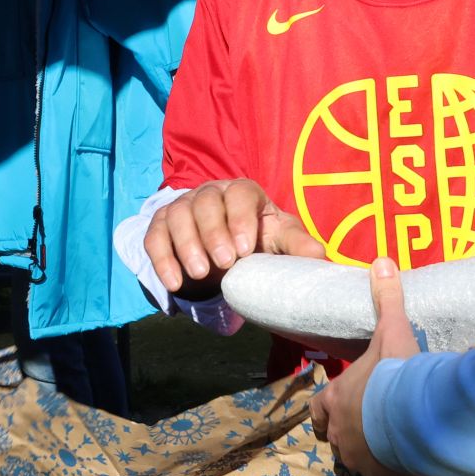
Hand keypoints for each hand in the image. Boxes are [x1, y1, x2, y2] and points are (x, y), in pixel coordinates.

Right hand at [144, 179, 324, 297]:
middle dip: (213, 233)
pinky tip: (174, 283)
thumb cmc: (258, 238)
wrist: (225, 246)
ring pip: (177, 216)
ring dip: (186, 245)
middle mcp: (210, 192)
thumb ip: (297, 246)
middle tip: (224, 264)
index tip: (245, 250)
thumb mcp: (279, 239)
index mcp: (243, 192)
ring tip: (200, 274)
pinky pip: (154, 236)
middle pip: (206, 203)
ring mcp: (183, 206)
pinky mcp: (161, 224)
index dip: (241, 219)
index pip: (240, 195)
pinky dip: (161, 259)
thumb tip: (320, 257)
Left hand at [310, 259, 417, 475]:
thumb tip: (381, 261)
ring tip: (390, 442)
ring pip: (355, 459)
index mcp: (335, 399)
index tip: (334, 408)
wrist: (416, 415)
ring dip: (369, 451)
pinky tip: (407, 459)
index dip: (323, 410)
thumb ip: (386, 299)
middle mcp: (340, 432)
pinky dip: (391, 468)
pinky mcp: (381, 475)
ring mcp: (358, 458)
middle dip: (348, 432)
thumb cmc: (395, 373)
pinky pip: (381, 474)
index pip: (316, 410)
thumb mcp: (391, 331)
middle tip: (368, 425)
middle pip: (333, 438)